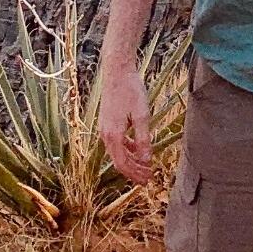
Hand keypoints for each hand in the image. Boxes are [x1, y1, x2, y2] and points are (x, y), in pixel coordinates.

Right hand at [99, 62, 154, 184]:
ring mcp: (104, 129)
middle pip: (118, 161)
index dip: (135, 174)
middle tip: (147, 178)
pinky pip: (116, 142)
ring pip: (117, 152)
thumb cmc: (130, 90)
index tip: (147, 179)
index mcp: (113, 135)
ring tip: (145, 167)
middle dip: (133, 171)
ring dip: (131, 161)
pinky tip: (138, 150)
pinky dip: (127, 149)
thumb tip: (146, 160)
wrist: (117, 72)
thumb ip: (143, 139)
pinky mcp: (107, 122)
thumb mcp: (142, 116)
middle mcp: (105, 135)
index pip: (122, 164)